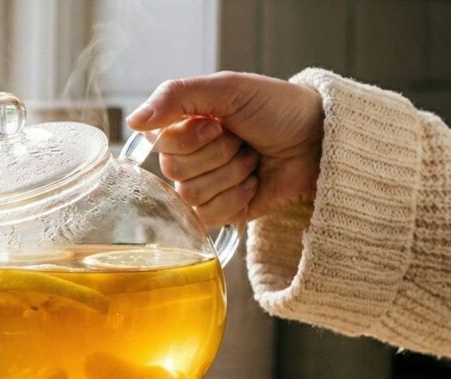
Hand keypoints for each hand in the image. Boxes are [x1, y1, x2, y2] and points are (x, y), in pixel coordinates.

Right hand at [127, 71, 323, 226]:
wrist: (317, 141)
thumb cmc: (276, 108)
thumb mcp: (227, 88)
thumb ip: (175, 96)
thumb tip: (132, 120)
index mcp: (184, 124)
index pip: (161, 143)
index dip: (193, 137)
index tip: (220, 122)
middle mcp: (189, 156)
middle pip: (175, 171)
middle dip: (218, 155)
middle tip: (241, 141)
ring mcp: (204, 186)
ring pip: (192, 195)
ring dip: (231, 175)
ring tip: (251, 160)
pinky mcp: (220, 213)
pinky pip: (207, 217)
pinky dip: (236, 199)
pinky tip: (253, 184)